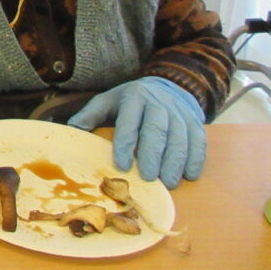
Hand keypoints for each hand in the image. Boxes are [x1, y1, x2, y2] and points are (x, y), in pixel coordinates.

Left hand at [67, 77, 205, 188]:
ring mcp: (179, 113)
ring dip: (175, 162)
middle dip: (153, 155)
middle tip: (149, 178)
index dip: (126, 144)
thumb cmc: (131, 100)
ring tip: (169, 182)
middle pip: (157, 130)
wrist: (168, 86)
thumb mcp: (108, 101)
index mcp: (134, 98)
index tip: (123, 165)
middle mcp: (158, 104)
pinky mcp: (195, 122)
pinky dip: (196, 159)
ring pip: (179, 137)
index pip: (129, 122)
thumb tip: (71, 130)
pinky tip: (190, 175)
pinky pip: (198, 141)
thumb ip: (91, 115)